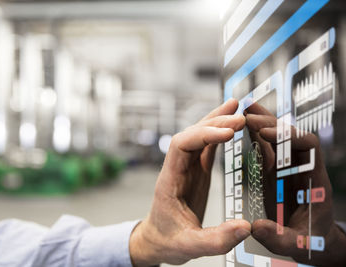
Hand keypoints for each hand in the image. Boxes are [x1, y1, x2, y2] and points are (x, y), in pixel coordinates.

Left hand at [129, 99, 250, 265]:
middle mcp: (177, 168)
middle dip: (215, 123)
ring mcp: (187, 167)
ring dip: (216, 122)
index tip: (228, 134)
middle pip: (192, 134)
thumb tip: (246, 227)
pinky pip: (206, 147)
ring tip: (237, 108)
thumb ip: (216, 240)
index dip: (203, 135)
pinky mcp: (196, 171)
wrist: (157, 239)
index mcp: (170, 179)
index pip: (182, 145)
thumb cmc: (168, 240)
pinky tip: (232, 126)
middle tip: (241, 118)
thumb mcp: (189, 246)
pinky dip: (219, 134)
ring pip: (199, 136)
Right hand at [245, 103, 345, 265]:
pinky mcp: (274, 171)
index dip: (288, 135)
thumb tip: (255, 227)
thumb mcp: (296, 244)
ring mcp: (287, 167)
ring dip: (261, 122)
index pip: (308, 145)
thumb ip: (278, 237)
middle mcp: (301, 167)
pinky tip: (242, 124)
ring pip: (276, 137)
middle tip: (247, 115)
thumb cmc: (310, 240)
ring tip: (242, 110)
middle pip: (290, 134)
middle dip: (270, 122)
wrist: (311, 239)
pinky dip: (254, 134)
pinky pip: (266, 147)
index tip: (266, 133)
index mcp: (314, 179)